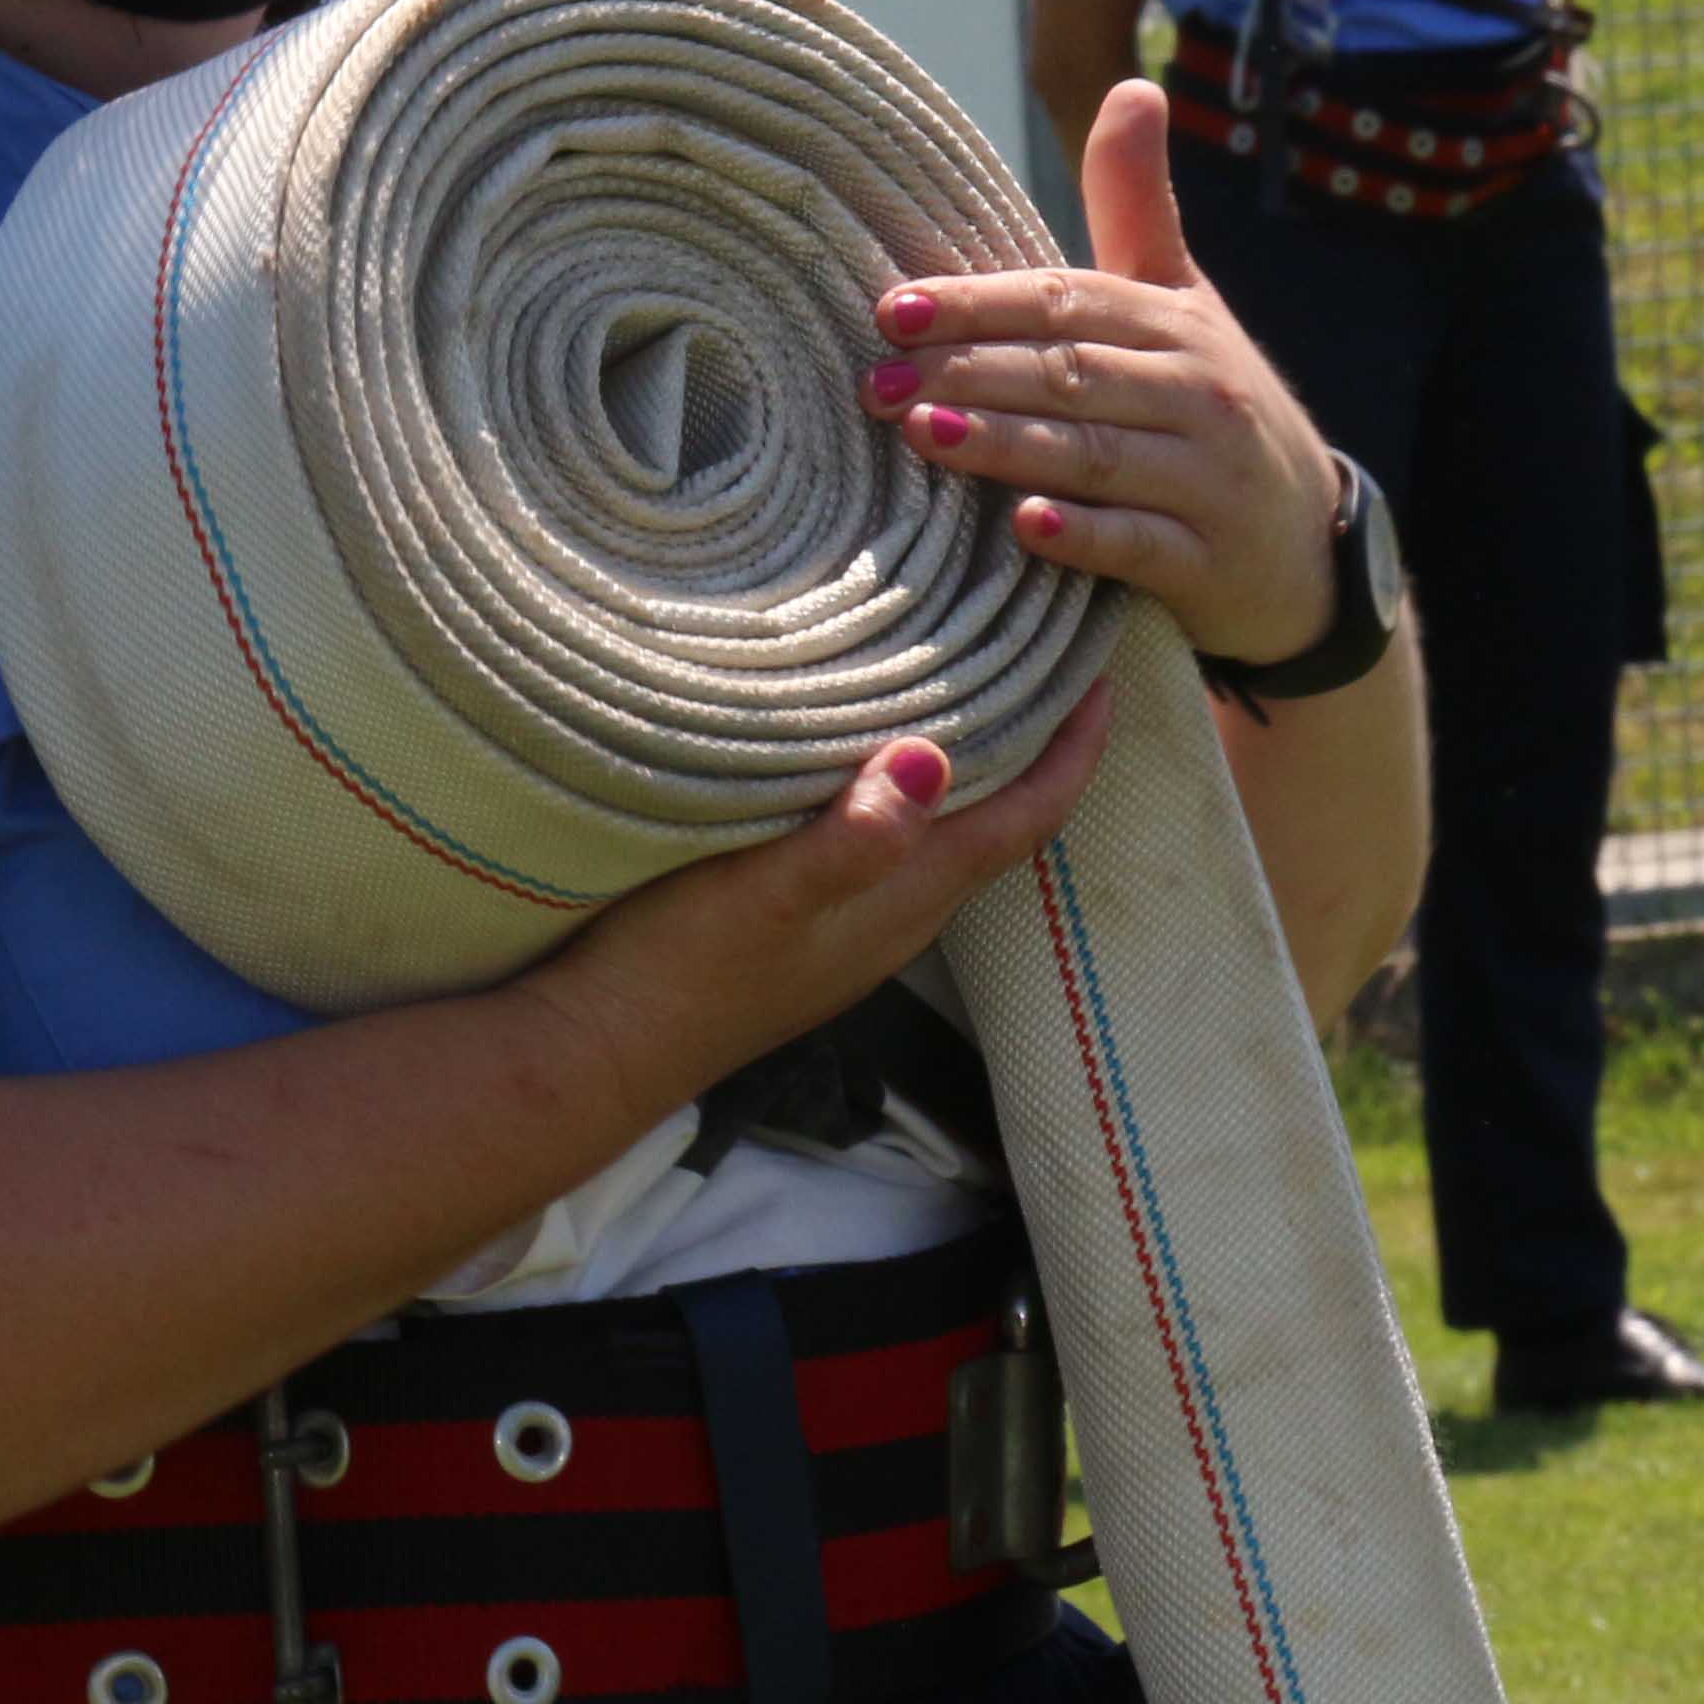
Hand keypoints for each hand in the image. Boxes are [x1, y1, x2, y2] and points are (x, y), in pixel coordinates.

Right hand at [514, 681, 1109, 1121]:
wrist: (603, 1048)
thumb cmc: (681, 970)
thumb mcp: (763, 894)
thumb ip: (853, 839)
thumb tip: (937, 766)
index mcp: (906, 899)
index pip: (1023, 821)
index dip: (1072, 754)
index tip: (1100, 677)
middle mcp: (898, 915)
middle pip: (1000, 823)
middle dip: (1035, 745)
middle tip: (1041, 655)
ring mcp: (853, 924)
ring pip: (947, 835)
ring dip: (976, 768)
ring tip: (972, 686)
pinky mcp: (807, 921)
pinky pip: (891, 842)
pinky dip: (907, 790)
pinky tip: (868, 759)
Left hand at [859, 79, 1339, 665]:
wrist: (1307, 550)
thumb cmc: (1211, 409)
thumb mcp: (1184, 303)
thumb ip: (1136, 208)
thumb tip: (1130, 86)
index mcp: (1177, 326)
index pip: (1067, 302)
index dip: (980, 302)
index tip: (893, 309)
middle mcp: (1199, 394)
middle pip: (1070, 373)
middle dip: (968, 373)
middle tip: (875, 383)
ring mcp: (1208, 481)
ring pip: (1098, 454)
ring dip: (1008, 443)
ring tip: (923, 433)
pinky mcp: (1209, 563)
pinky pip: (1141, 545)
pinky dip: (1084, 538)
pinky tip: (1025, 527)